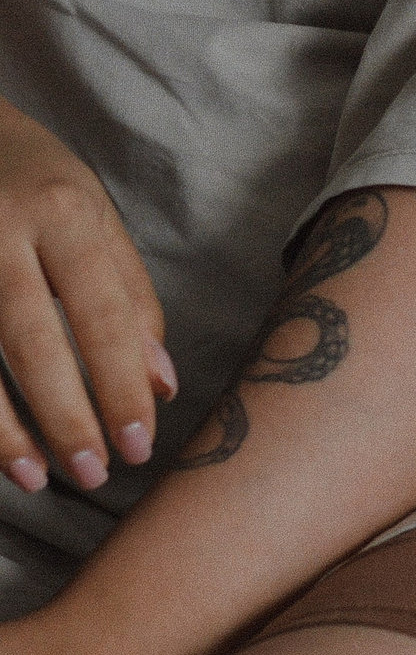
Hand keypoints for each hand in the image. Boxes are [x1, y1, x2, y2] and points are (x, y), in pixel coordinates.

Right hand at [0, 96, 175, 490]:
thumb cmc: (29, 176)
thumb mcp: (92, 215)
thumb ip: (130, 298)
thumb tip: (161, 385)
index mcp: (61, 212)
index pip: (102, 314)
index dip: (121, 385)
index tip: (139, 445)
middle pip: (32, 340)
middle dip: (66, 417)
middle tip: (95, 474)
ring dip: (0, 429)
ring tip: (34, 478)